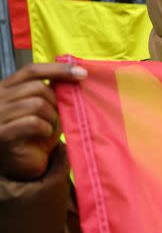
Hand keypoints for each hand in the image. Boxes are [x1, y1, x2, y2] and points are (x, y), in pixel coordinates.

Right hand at [0, 63, 85, 179]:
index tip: (82, 73)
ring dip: (51, 118)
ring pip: (37, 105)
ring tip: (49, 129)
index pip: (32, 70)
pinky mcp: (2, 134)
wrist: (25, 162)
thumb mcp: (45, 107)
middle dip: (55, 103)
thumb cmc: (36, 133)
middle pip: (38, 88)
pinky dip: (46, 129)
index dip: (58, 70)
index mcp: (6, 87)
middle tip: (57, 118)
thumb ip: (51, 91)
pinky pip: (34, 123)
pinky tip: (44, 136)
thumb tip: (74, 72)